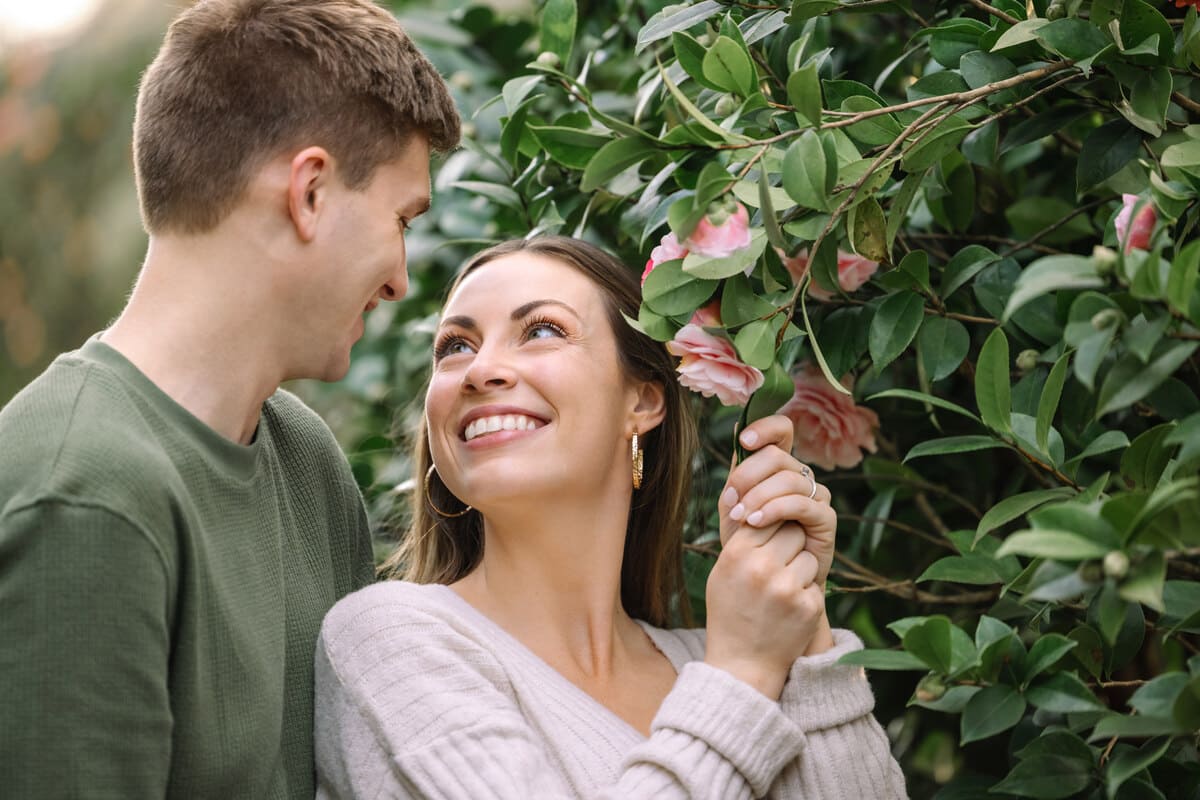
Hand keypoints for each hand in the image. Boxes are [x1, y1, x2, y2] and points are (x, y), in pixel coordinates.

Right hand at [704, 519, 826, 698]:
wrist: (742, 664)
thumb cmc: (730, 610)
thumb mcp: (723, 570)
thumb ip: (739, 535)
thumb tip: (749, 493)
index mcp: (736, 554)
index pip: (767, 515)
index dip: (771, 527)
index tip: (768, 539)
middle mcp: (761, 568)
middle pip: (793, 531)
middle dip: (789, 544)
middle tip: (777, 566)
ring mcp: (787, 588)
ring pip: (808, 555)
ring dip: (801, 568)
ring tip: (780, 591)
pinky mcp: (809, 606)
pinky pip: (816, 581)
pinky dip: (806, 591)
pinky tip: (789, 609)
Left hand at [718, 415, 836, 587]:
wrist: (761, 582)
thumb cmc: (747, 543)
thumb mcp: (734, 506)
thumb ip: (737, 474)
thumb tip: (737, 426)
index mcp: (779, 466)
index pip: (782, 430)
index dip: (765, 428)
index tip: (744, 441)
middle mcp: (801, 476)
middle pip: (778, 456)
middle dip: (748, 476)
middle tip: (731, 502)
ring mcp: (816, 496)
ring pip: (788, 479)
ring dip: (758, 496)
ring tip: (740, 517)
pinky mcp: (826, 519)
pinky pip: (802, 504)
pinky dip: (775, 509)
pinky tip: (756, 522)